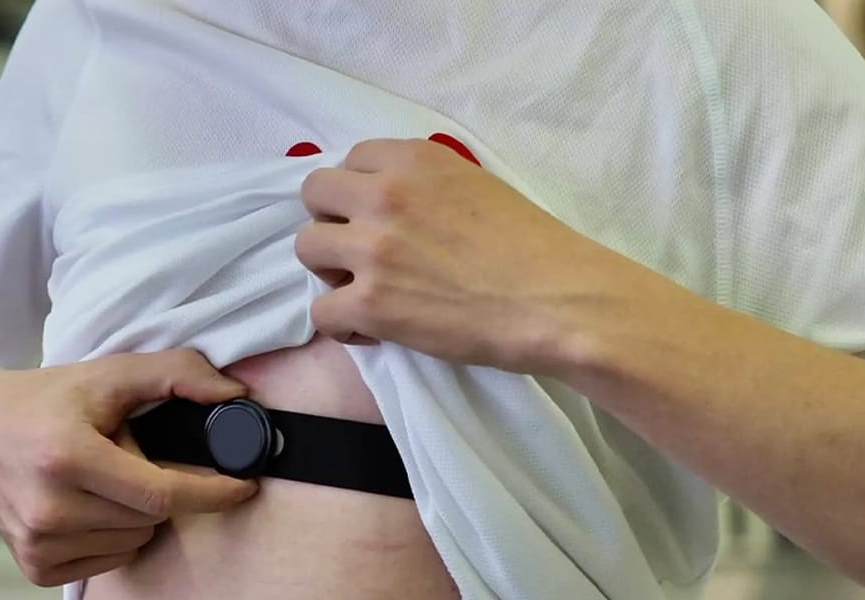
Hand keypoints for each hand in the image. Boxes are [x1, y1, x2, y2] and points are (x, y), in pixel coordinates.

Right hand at [0, 349, 258, 585]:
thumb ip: (175, 374)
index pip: (161, 493)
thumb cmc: (39, 402)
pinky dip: (113, 534)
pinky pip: (109, 560)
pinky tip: (85, 503)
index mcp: (65, 456)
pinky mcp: (36, 566)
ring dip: (136, 512)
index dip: (211, 492)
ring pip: (135, 540)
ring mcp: (39, 542)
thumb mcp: (105, 374)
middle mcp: (49, 506)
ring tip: (100, 477)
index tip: (243, 487)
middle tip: (127, 456)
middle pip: (151, 517)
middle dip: (159, 488)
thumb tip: (234, 394)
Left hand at [296, 138, 681, 374]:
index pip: (350, 159)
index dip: (358, 191)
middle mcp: (384, 195)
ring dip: (330, 270)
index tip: (376, 216)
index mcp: (413, 160)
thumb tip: (391, 197)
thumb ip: (425, 183)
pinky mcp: (371, 304)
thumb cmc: (533, 246)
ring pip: (307, 249)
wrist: (557, 301)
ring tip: (364, 289)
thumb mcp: (476, 184)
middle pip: (315, 195)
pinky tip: (370, 329)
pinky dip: (340, 324)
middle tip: (361, 250)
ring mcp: (372, 250)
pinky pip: (320, 312)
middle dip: (332, 221)